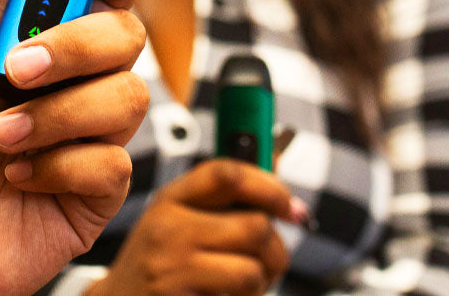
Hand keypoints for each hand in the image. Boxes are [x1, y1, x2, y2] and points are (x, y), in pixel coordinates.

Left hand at [0, 0, 149, 295]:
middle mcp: (69, 85)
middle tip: (16, 66)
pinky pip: (112, 163)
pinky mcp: (91, 194)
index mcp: (35, 42)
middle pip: (127, 36)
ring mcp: (84, 139)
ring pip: (127, 97)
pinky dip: (58, 164)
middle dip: (78, 44)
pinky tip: (15, 177)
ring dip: (56, 113)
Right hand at [88, 160, 295, 295]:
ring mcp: (171, 265)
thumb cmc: (159, 260)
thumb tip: (275, 164)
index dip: (269, 185)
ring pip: (252, 269)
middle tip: (269, 259)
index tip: (288, 204)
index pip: (226, 173)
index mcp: (172, 197)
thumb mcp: (180, 217)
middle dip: (277, 248)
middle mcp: (168, 226)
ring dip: (261, 282)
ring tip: (243, 283)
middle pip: (254, 225)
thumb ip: (224, 196)